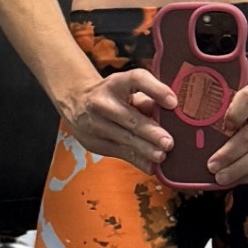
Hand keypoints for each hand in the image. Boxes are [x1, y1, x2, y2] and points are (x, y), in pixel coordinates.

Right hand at [61, 68, 177, 175]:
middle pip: (130, 117)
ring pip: (124, 139)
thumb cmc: (112, 95)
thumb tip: (171, 116)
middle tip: (168, 142)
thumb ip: (147, 101)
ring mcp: (96, 124)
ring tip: (161, 156)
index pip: (137, 80)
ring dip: (145, 149)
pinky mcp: (94, 143)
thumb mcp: (127, 90)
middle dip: (150, 131)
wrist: (75, 103)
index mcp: (117, 83)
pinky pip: (120, 153)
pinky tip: (150, 167)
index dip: (156, 90)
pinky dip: (137, 161)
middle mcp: (103, 102)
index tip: (172, 102)